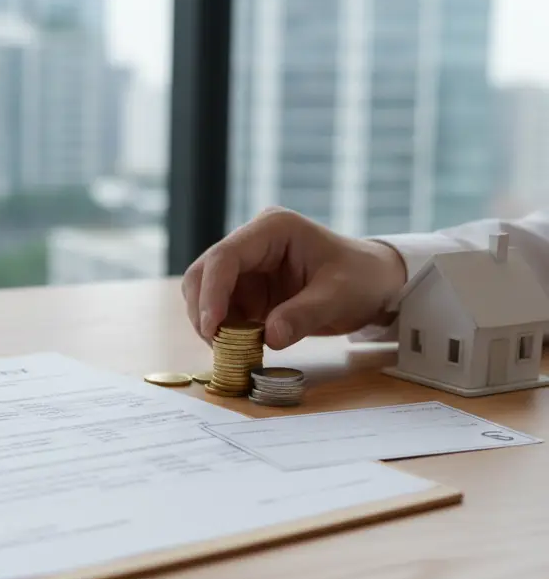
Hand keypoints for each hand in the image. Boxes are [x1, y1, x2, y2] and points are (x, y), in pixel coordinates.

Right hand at [182, 208, 407, 349]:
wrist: (374, 284)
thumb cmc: (361, 279)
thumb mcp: (339, 296)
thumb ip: (304, 315)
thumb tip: (269, 337)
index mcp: (272, 229)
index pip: (225, 257)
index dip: (212, 292)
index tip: (212, 328)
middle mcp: (251, 243)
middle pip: (204, 272)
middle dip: (203, 309)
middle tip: (216, 345)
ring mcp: (246, 267)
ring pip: (205, 293)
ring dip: (210, 322)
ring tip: (230, 350)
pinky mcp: (246, 290)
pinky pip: (221, 310)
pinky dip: (222, 331)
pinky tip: (238, 347)